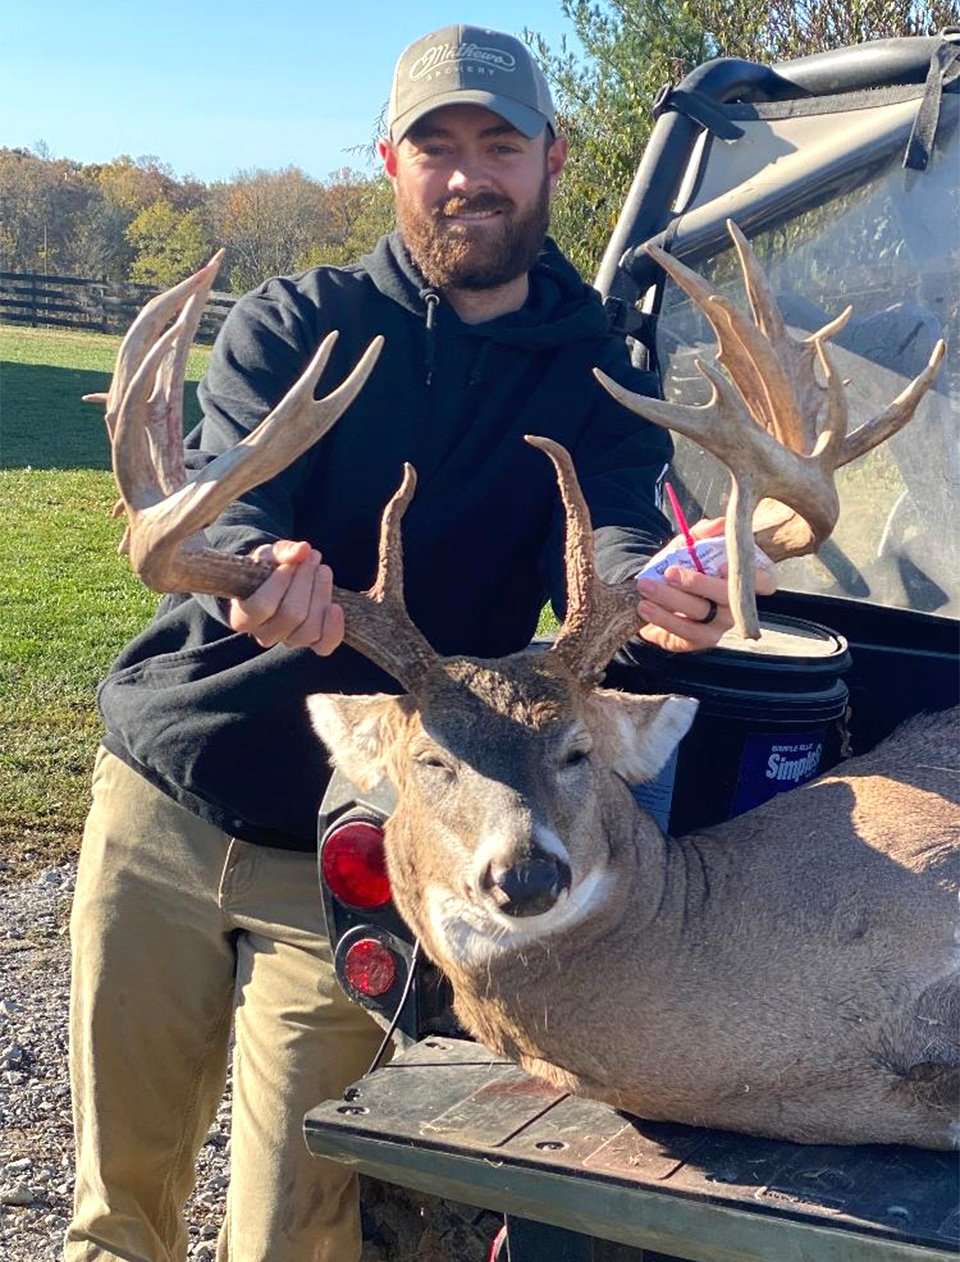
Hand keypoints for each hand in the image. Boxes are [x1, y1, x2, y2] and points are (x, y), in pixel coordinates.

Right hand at [229, 539, 344, 655]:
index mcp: (243, 617)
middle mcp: (264, 635)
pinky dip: (333, 628)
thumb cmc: (269, 568)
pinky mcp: (311, 643)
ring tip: (323, 570)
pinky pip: (325, 646)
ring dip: (321, 595)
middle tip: (313, 557)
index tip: (290, 564)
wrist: (282, 582)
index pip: (261, 606)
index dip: (279, 583)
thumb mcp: (269, 555)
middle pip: (291, 615)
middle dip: (305, 582)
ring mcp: (289, 641)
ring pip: (309, 629)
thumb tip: (303, 549)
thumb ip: (282, 551)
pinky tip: (336, 606)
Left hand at [635, 518, 776, 652]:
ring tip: (646, 588)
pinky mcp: (700, 640)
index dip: (750, 578)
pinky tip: (645, 609)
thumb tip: (717, 524)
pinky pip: (685, 635)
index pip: (765, 582)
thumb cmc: (688, 563)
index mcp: (747, 580)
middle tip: (669, 573)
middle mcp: (739, 606)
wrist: (663, 587)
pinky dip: (663, 621)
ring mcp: (720, 626)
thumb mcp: (694, 543)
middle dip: (695, 584)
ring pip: (701, 617)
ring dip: (670, 604)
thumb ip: (705, 532)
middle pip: (725, 598)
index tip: (721, 566)